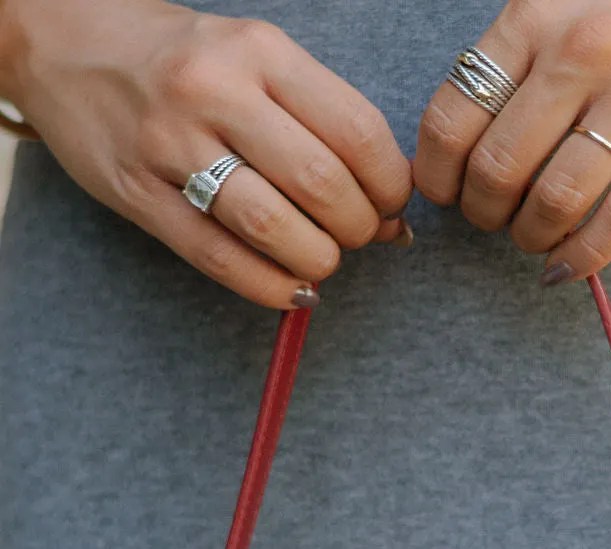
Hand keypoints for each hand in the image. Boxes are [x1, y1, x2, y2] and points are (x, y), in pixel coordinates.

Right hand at [0, 0, 413, 306]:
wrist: (64, 43)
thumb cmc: (180, 58)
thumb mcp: (252, 57)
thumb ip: (318, 120)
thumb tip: (391, 206)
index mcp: (259, 51)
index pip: (356, 131)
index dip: (390, 184)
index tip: (392, 203)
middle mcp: (216, 92)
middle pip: (321, 183)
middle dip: (358, 227)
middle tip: (357, 235)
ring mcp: (172, 145)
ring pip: (272, 227)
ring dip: (317, 260)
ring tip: (323, 259)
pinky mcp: (140, 195)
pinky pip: (220, 259)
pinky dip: (269, 287)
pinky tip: (292, 290)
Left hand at [413, 0, 610, 281]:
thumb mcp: (559, 2)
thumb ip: (514, 60)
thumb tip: (462, 145)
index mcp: (535, 16)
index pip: (453, 117)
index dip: (439, 176)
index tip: (448, 194)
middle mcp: (582, 51)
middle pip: (499, 169)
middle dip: (485, 214)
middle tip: (495, 218)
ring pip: (557, 201)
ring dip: (531, 237)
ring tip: (534, 236)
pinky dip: (585, 256)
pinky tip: (567, 268)